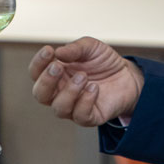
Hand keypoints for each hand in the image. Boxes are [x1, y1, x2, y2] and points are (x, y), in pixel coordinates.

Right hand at [29, 37, 144, 126]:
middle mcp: (60, 92)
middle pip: (40, 94)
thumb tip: (59, 53)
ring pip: (59, 108)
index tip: (49, 51)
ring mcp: (73, 106)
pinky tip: (94, 87)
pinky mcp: (89, 116)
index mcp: (56, 74)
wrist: (127, 75)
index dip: (38, 63)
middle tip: (58, 67)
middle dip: (46, 81)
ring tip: (84, 77)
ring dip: (69, 91)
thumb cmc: (103, 61)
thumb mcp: (91, 47)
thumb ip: (75, 48)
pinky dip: (85, 101)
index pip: (36, 73)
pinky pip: (80, 115)